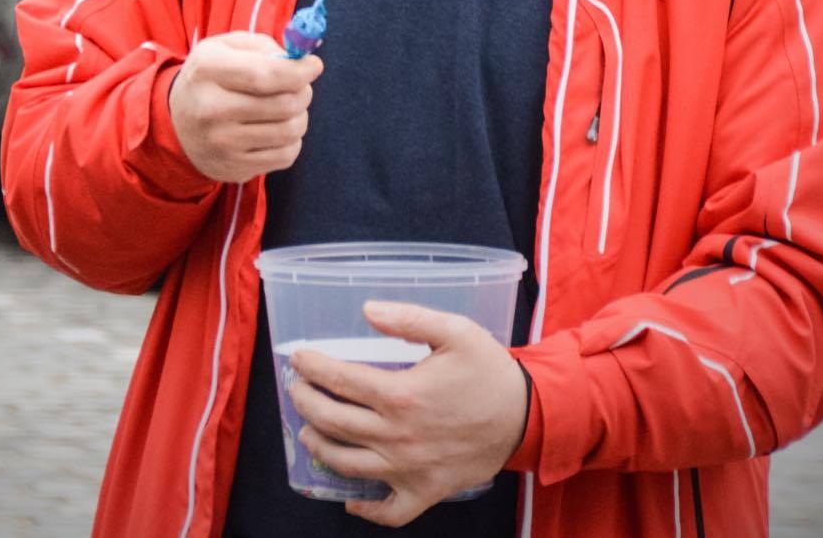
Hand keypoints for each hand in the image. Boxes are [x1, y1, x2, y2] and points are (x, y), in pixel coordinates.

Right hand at [167, 32, 319, 183]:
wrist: (177, 124)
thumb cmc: (212, 78)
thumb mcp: (225, 48)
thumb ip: (264, 46)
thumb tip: (300, 60)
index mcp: (208, 69)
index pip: (266, 74)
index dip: (299, 71)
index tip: (314, 66)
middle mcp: (211, 108)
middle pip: (283, 104)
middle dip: (303, 92)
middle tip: (301, 87)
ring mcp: (221, 142)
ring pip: (289, 131)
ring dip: (300, 117)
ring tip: (290, 109)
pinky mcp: (233, 167)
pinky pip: (286, 156)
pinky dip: (292, 141)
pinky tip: (278, 131)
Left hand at [288, 300, 530, 526]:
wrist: (525, 417)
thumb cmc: (489, 372)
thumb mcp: (456, 331)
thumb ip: (410, 317)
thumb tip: (367, 310)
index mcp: (401, 394)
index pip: (340, 380)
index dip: (312, 367)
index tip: (298, 357)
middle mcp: (397, 436)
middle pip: (333, 422)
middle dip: (305, 403)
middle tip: (296, 390)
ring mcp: (409, 468)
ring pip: (348, 464)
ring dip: (320, 448)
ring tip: (308, 433)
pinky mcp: (425, 491)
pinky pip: (389, 512)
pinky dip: (366, 509)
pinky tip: (351, 498)